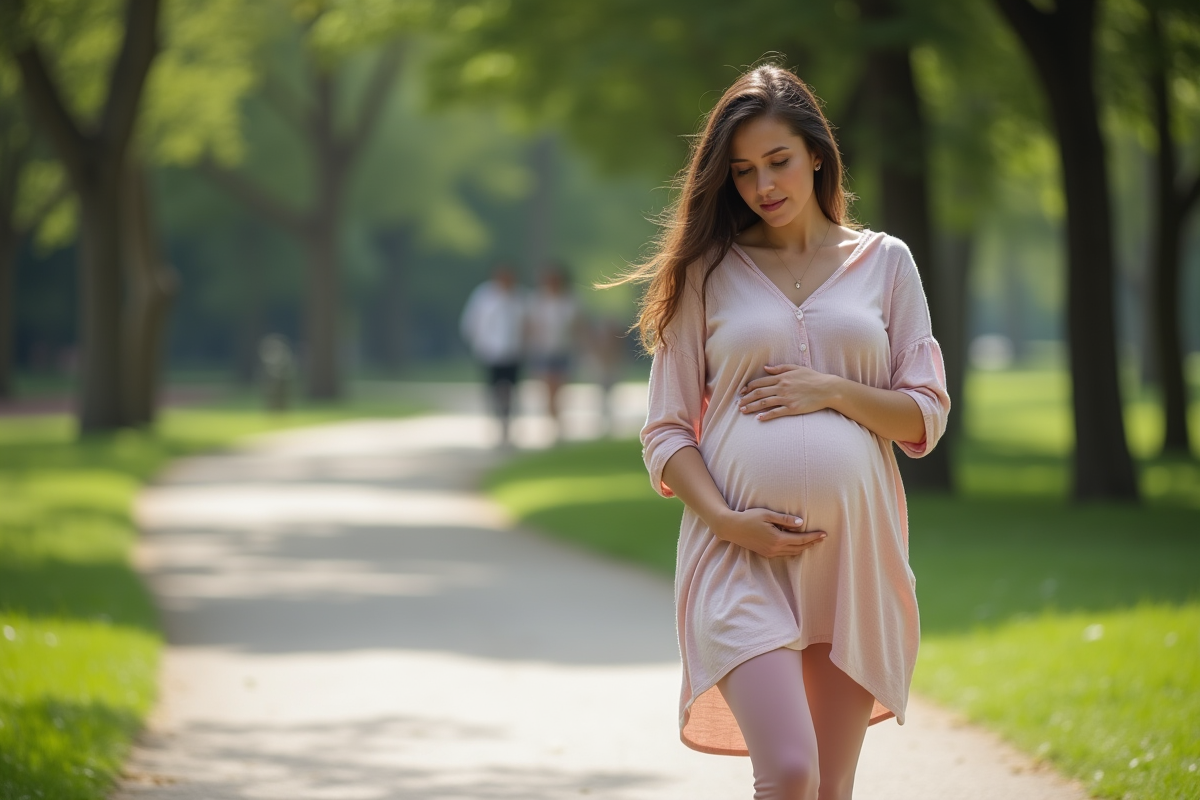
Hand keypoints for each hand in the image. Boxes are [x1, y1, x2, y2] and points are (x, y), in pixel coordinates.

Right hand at [711, 508, 826, 557]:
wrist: (731, 528)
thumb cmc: (748, 518)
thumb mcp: (767, 514)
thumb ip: (785, 519)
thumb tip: (801, 523)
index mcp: (777, 539)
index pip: (801, 539)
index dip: (814, 537)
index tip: (824, 534)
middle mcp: (775, 548)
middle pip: (799, 548)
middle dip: (812, 543)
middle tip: (822, 538)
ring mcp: (770, 552)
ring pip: (793, 552)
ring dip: (804, 547)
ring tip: (813, 541)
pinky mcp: (766, 553)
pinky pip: (785, 553)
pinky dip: (794, 549)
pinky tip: (797, 545)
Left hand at [739, 364, 836, 420]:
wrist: (827, 388)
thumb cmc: (813, 377)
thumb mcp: (796, 368)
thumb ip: (779, 368)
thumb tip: (765, 368)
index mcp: (782, 377)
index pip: (760, 382)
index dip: (749, 387)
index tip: (742, 392)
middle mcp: (782, 387)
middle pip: (759, 393)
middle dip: (746, 398)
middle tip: (738, 404)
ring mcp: (786, 398)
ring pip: (764, 403)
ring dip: (751, 407)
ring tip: (743, 411)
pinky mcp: (792, 408)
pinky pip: (776, 412)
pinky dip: (766, 415)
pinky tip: (758, 418)